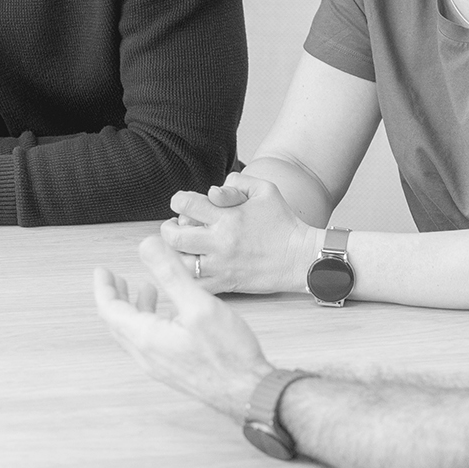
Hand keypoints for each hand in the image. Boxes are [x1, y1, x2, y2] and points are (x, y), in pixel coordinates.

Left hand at [93, 234, 274, 420]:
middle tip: (114, 278)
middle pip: (118, 323)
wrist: (247, 392)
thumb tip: (147, 246)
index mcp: (146, 338)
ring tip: (145, 290)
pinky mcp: (174, 370)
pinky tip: (169, 314)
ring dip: (134, 309)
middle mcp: (147, 356)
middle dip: (115, 297)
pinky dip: (150, 322)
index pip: (110, 310)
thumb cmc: (228, 354)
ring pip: (135, 333)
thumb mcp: (199, 305)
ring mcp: (160, 366)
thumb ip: (171, 274)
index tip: (102, 271)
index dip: (104, 288)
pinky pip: (150, 343)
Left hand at [159, 172, 311, 294]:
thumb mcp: (265, 190)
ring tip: (181, 249)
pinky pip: (195, 286)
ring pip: (179, 264)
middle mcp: (220, 242)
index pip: (185, 204)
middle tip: (175, 228)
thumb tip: (212, 190)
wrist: (300, 257)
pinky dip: (187, 278)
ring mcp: (221, 265)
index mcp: (228, 217)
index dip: (178, 200)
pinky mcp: (226, 283)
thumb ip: (237, 181)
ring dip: (174, 254)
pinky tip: (191, 270)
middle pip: (174, 236)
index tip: (183, 204)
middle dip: (168, 229)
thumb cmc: (283, 222)